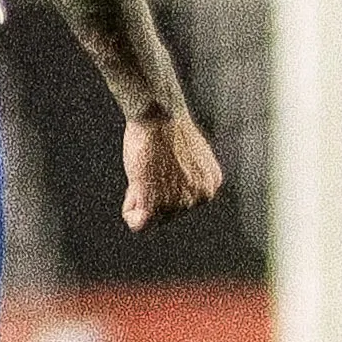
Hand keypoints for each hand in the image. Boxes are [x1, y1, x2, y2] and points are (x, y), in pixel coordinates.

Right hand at [123, 109, 225, 230]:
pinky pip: (139, 224)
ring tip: (144, 171)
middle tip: (148, 168)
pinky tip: (134, 188)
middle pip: (167, 214)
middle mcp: (201, 197)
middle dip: (151, 195)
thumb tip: (171, 191)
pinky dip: (130, 212)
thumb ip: (185, 178)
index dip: (164, 188)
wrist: (159, 116)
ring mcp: (180, 202)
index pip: (183, 204)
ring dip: (139, 198)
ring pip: (150, 218)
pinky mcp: (157, 203)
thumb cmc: (167, 130)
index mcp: (211, 185)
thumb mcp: (188, 158)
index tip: (161, 167)